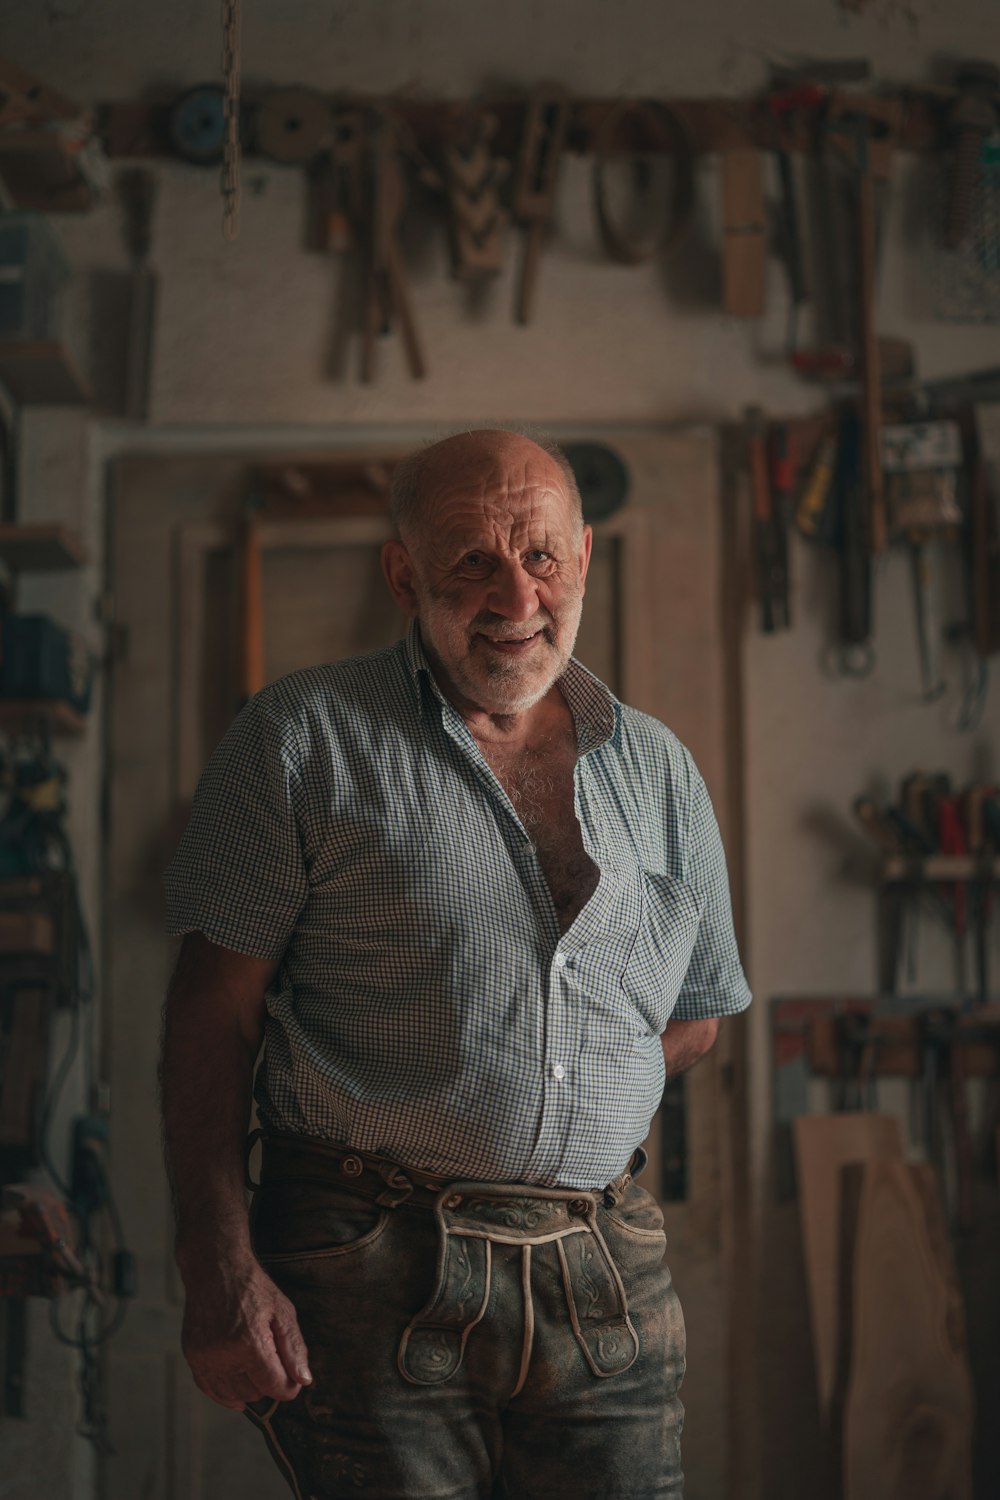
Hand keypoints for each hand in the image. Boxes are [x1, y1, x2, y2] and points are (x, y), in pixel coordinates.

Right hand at [180, 1253, 311, 1410]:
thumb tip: (303, 1381)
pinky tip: (238, 1384)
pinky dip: (226, 1392)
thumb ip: (295, 1349)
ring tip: (255, 1365)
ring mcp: (204, 1359)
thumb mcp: (283, 1311)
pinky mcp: (192, 1358)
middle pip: (254, 1393)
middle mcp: (224, 1356)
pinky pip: (211, 1390)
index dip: (289, 1386)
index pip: (274, 1386)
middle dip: (268, 1383)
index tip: (292, 1377)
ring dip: (249, 1388)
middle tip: (272, 1360)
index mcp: (250, 1343)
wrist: (215, 1269)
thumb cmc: (253, 1288)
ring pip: (233, 1395)